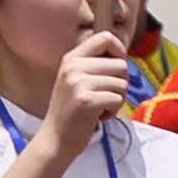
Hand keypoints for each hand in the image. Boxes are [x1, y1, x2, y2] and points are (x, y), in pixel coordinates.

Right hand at [35, 30, 130, 160]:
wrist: (55, 140)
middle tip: (106, 96)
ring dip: (117, 100)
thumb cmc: (71, 112)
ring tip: (100, 108)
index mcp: (71, 59)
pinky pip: (117, 99)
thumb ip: (94, 65)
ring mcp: (78, 83)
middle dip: (121, 83)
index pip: (105, 37)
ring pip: (122, 83)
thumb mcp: (75, 81)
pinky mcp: (86, 100)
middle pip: (120, 64)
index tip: (117, 68)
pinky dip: (113, 112)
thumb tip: (122, 54)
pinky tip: (98, 117)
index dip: (119, 51)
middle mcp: (73, 67)